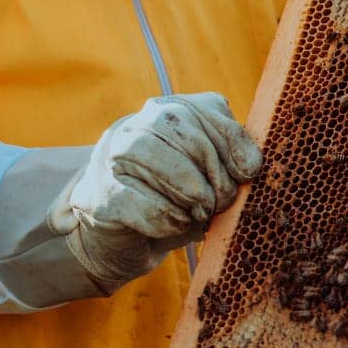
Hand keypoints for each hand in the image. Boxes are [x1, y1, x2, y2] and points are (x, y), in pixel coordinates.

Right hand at [48, 94, 262, 291]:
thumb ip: (230, 162)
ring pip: (147, 152)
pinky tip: (177, 223)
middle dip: (212, 169)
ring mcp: (107, 158)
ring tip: (201, 211)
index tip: (248, 173)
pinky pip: (134, 198)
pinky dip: (166, 215)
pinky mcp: (96, 196)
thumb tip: (251, 166)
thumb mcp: (209, 176)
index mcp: (165, 112)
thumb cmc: (177, 202)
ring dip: (188, 189)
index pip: (205, 108)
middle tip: (222, 200)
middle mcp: (133, 125)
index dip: (232, 141)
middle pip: (178, 128)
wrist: (124, 239)